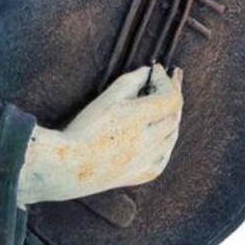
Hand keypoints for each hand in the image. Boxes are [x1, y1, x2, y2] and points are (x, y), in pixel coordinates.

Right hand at [16, 63, 182, 207]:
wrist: (70, 167)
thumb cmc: (84, 129)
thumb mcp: (107, 98)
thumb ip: (131, 81)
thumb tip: (148, 72)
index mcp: (138, 119)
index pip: (171, 98)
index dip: (167, 81)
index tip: (157, 69)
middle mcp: (147, 142)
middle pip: (174, 115)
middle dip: (174, 93)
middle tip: (171, 77)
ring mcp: (147, 161)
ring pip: (172, 136)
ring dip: (172, 115)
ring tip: (167, 100)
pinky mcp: (142, 175)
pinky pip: (164, 156)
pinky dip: (166, 141)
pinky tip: (161, 132)